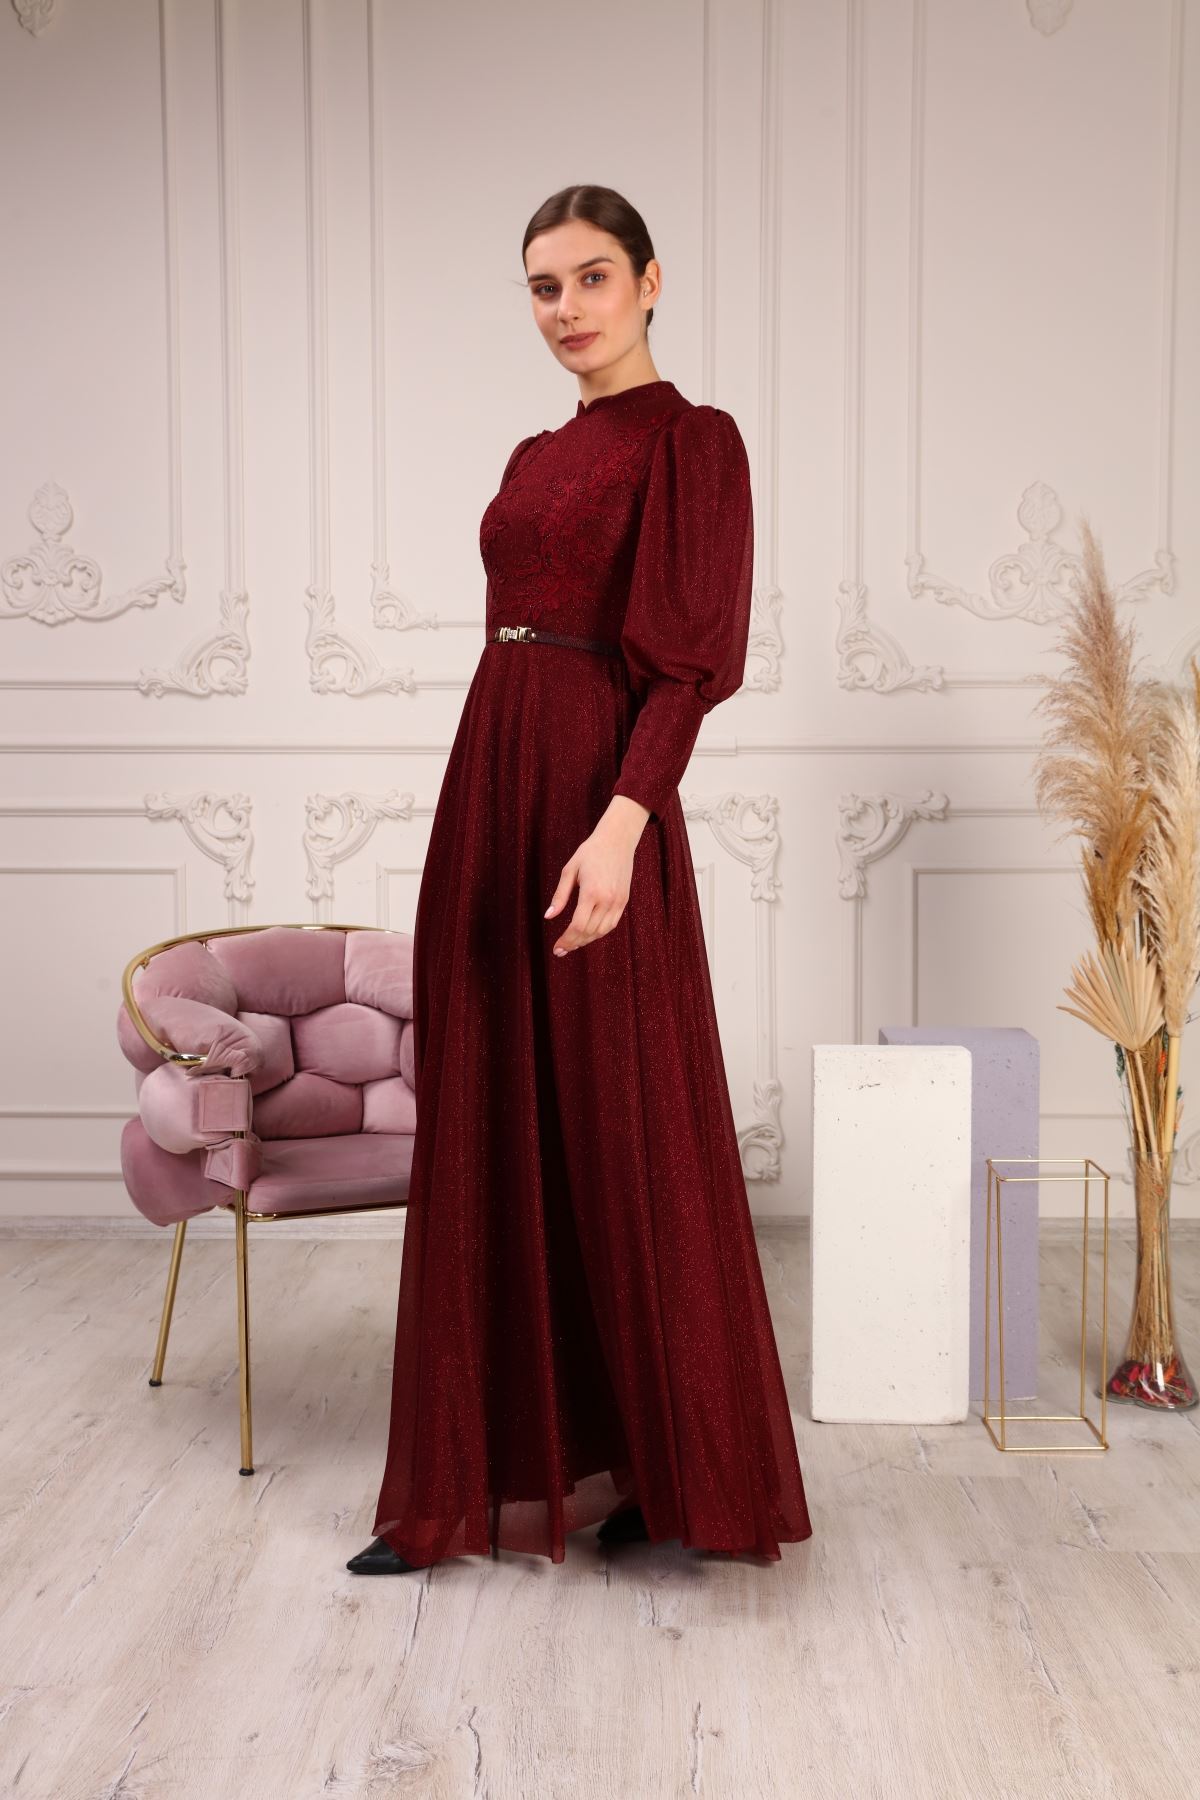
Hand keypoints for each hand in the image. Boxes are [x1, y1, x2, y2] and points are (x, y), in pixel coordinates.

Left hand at [544, 797, 650, 955]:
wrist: (617, 841)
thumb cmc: (590, 853)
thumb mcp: (569, 870)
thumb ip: (559, 896)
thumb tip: (548, 917)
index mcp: (591, 892)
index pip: (578, 926)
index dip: (566, 940)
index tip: (556, 947)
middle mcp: (607, 899)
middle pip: (589, 932)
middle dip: (573, 944)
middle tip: (560, 950)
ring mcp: (618, 901)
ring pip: (602, 931)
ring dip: (586, 941)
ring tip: (572, 944)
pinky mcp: (624, 901)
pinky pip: (611, 924)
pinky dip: (599, 933)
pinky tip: (588, 934)